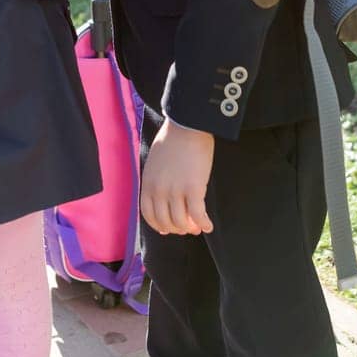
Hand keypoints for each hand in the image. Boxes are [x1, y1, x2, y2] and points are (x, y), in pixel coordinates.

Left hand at [141, 121, 214, 235]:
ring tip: (197, 227)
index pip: (148, 214)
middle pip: (165, 221)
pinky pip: (197, 214)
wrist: (187, 126)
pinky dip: (203, 224)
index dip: (158, 225)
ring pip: (181, 222)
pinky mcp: (193, 188)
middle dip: (176, 228)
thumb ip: (156, 181)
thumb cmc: (172, 141)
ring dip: (190, 228)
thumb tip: (162, 198)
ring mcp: (175, 190)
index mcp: (148, 183)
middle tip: (186, 228)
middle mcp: (159, 190)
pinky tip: (208, 226)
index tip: (167, 229)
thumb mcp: (155, 163)